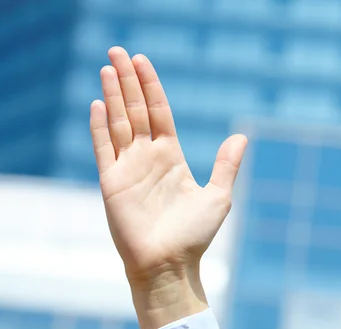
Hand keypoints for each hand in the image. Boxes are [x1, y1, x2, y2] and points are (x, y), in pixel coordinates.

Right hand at [89, 47, 246, 328]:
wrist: (170, 264)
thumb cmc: (194, 235)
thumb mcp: (218, 196)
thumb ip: (226, 165)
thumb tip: (242, 135)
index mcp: (171, 157)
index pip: (159, 113)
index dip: (151, 87)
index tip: (142, 61)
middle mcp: (148, 158)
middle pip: (136, 110)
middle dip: (128, 81)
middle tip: (117, 51)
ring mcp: (128, 169)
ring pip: (119, 123)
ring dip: (113, 95)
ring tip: (107, 66)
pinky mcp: (112, 183)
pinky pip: (104, 149)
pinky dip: (100, 127)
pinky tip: (99, 103)